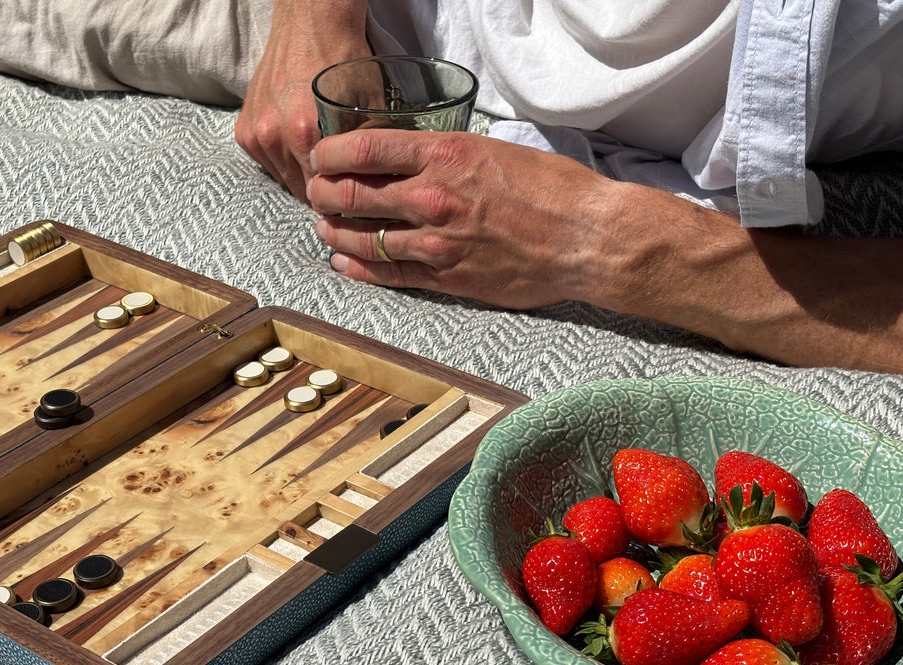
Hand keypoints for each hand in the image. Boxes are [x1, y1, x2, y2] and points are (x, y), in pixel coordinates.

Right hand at [234, 0, 369, 202]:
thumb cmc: (343, 57)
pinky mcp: (244, 130)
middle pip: (301, 190)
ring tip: (321, 172)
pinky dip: (283, 163)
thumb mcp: (370, 103)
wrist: (310, 22)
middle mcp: (272, 136)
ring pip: (282, 179)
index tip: (352, 201)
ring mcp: (255, 133)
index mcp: (303, 132)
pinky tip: (300, 153)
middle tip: (340, 191)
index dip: (340, 199)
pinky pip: (266, 163)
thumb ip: (369, 147)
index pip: (322, 192)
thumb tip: (383, 179)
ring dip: (301, 179)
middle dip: (322, 193)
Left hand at [308, 128, 625, 308]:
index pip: (364, 148)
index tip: (321, 155)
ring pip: (365, 238)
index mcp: (445, 155)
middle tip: (316, 192)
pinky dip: (358, 268)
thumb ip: (449, 154)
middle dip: (324, 192)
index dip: (331, 152)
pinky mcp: (447, 277)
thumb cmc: (552, 190)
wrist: (586, 239)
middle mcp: (432, 197)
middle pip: (353, 193)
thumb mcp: (496, 150)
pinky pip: (388, 274)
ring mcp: (437, 242)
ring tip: (325, 227)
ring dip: (335, 232)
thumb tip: (414, 157)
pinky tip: (343, 261)